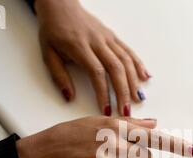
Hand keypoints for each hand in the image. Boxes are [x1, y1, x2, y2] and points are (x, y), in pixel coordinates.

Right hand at [16, 116, 192, 157]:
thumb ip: (129, 123)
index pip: (153, 136)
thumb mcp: (97, 120)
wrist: (42, 153)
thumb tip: (154, 122)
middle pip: (144, 157)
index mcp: (116, 126)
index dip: (175, 145)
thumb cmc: (67, 135)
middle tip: (114, 155)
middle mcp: (115, 142)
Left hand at [34, 0, 149, 115]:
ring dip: (134, 81)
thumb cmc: (53, 30)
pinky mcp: (112, 36)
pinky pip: (128, 51)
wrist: (60, 4)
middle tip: (126, 111)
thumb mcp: (47, 54)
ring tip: (138, 99)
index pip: (97, 73)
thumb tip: (69, 97)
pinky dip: (138, 64)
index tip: (106, 110)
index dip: (103, 93)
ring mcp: (107, 38)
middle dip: (123, 92)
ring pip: (125, 60)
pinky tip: (145, 76)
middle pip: (116, 68)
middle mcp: (97, 42)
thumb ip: (59, 76)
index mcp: (80, 47)